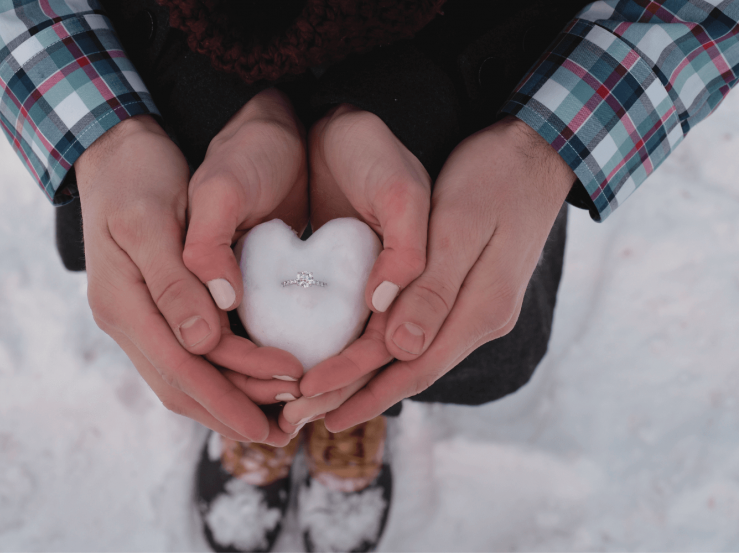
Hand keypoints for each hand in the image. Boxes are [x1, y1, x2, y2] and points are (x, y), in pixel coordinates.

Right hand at [76, 90, 306, 445]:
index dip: (229, 395)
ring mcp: (136, 316)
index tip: (276, 414)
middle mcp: (126, 319)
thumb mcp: (153, 219)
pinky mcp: (152, 308)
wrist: (116, 149)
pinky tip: (250, 381)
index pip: (180, 367)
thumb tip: (202, 344)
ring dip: (228, 400)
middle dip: (233, 411)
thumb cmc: (137, 175)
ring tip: (276, 416)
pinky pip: (184, 356)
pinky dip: (219, 375)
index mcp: (121, 302)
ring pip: (182, 378)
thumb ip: (174, 282)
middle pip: (181, 385)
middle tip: (285, 431)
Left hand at [301, 116, 575, 431]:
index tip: (311, 404)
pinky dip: (382, 349)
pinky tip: (357, 354)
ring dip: (365, 378)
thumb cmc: (495, 179)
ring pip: (411, 355)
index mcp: (479, 310)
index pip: (412, 366)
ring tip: (318, 397)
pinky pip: (418, 331)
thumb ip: (435, 290)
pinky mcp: (464, 292)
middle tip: (299, 416)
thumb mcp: (461, 228)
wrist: (535, 152)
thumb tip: (402, 351)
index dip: (361, 389)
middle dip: (354, 394)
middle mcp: (478, 320)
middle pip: (409, 370)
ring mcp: (473, 308)